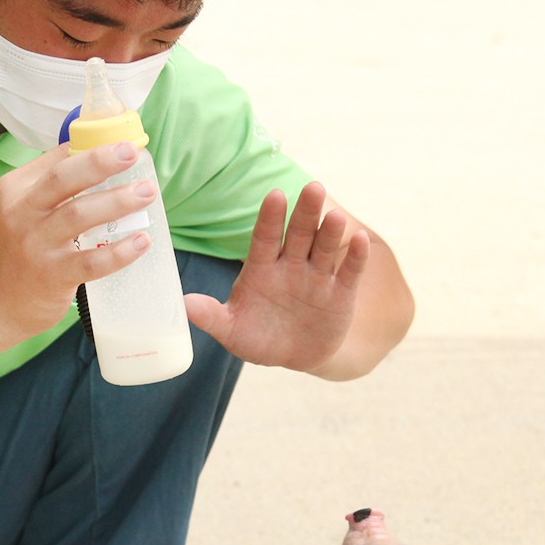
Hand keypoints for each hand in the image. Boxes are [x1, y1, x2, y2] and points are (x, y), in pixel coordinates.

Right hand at [0, 142, 157, 338]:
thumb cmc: (18, 250)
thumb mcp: (20, 209)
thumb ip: (51, 185)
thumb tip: (96, 154)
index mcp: (16, 190)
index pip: (56, 160)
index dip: (93, 147)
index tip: (124, 143)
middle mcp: (22, 214)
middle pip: (63, 180)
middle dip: (100, 162)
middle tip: (132, 153)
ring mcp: (37, 246)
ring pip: (80, 215)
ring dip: (118, 201)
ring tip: (146, 192)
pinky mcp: (53, 276)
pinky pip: (92, 261)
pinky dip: (120, 251)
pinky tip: (142, 241)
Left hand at [185, 182, 370, 372]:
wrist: (292, 355)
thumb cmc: (257, 338)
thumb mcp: (232, 332)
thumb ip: (212, 317)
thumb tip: (184, 305)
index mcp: (261, 267)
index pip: (264, 237)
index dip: (270, 218)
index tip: (274, 196)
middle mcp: (291, 264)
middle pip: (298, 234)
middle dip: (305, 212)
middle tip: (313, 188)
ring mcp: (317, 276)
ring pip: (324, 247)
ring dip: (329, 231)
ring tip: (335, 216)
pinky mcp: (340, 293)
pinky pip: (348, 271)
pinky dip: (355, 256)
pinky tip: (359, 239)